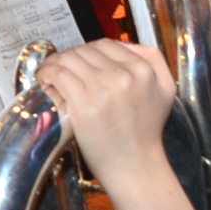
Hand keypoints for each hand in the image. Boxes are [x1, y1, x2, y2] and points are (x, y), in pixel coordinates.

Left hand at [36, 40, 174, 189]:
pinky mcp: (83, 104)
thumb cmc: (146, 131)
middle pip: (84, 50)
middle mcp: (123, 76)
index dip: (87, 50)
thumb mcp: (165, 90)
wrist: (135, 166)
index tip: (78, 60)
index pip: (105, 45)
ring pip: (69, 59)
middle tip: (60, 66)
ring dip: (54, 62)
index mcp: (143, 70)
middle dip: (69, 56)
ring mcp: (102, 89)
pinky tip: (45, 80)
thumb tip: (126, 43)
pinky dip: (47, 74)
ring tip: (48, 72)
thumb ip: (154, 60)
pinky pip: (58, 75)